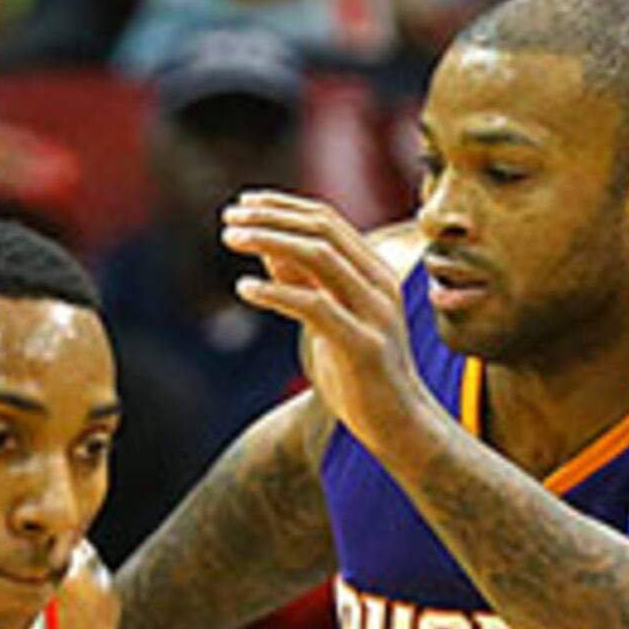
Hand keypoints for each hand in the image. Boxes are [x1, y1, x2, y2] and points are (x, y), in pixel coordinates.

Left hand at [223, 192, 424, 465]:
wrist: (399, 424)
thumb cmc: (359, 372)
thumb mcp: (328, 318)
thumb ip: (304, 281)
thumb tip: (269, 246)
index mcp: (374, 271)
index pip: (327, 220)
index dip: (283, 207)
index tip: (242, 204)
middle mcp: (379, 283)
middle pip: (323, 229)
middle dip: (272, 217)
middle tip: (229, 217)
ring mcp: (374, 312)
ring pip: (320, 257)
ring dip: (270, 241)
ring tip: (230, 239)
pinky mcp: (363, 345)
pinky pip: (316, 307)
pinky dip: (276, 292)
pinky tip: (244, 288)